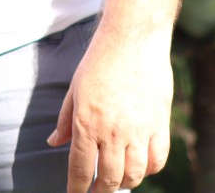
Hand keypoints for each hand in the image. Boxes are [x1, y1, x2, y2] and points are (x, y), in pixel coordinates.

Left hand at [48, 29, 173, 191]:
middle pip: (109, 178)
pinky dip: (149, 170)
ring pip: (134, 174)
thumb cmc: (99, 60)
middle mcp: (114, 131)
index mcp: (87, 123)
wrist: (133, 38)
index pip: (80, 169)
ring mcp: (140, 129)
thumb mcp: (75, 89)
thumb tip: (54, 143)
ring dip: (124, 183)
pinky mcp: (160, 123)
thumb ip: (65, 121)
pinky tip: (141, 167)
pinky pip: (158, 159)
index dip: (77, 190)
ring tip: (117, 181)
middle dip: (101, 192)